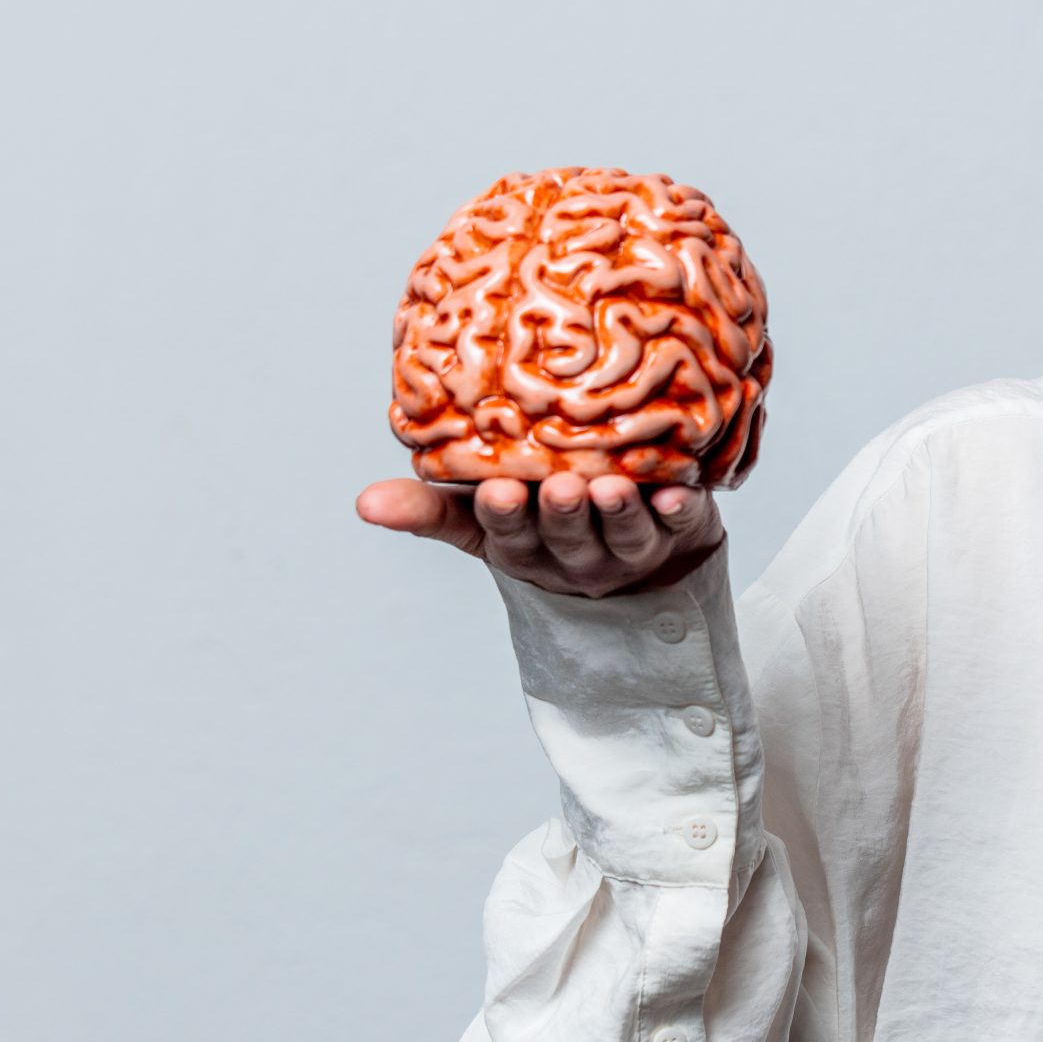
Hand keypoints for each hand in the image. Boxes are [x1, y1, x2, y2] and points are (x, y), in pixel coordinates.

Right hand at [354, 469, 723, 598]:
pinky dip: (679, 509)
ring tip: (611, 489)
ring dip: (618, 513)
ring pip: (622, 535)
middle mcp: (574, 554)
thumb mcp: (479, 518)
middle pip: (567, 536)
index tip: (499, 491)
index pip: (508, 535)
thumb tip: (363, 504)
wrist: (632, 546)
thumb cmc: (541, 517)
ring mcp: (627, 548)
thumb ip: (427, 508)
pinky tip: (677, 493)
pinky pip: (680, 525)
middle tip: (561, 487)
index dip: (505, 516)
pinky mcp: (675, 532)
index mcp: (522, 546)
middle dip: (563, 513)